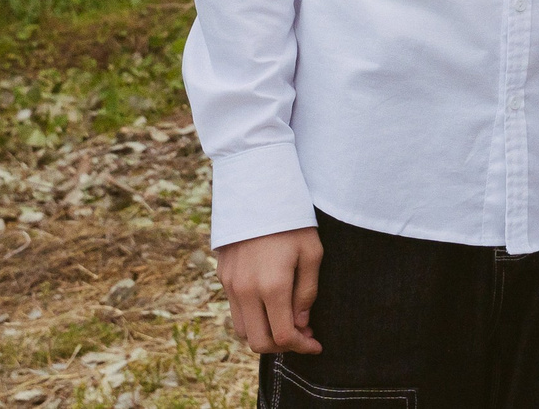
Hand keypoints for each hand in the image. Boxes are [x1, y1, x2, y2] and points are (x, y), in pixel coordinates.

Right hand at [217, 228, 323, 354]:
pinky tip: (270, 306)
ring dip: (264, 335)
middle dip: (282, 347)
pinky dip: (252, 319)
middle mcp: (246, 291)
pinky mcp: (223, 277)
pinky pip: (235, 310)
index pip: (282, 336)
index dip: (301, 347)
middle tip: (302, 335)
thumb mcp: (312, 253)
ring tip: (286, 322)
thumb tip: (301, 323)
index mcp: (272, 286)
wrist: (257, 191)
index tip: (315, 345)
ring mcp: (231, 285)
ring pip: (243, 330)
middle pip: (258, 342)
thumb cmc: (292, 221)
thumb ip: (307, 292)